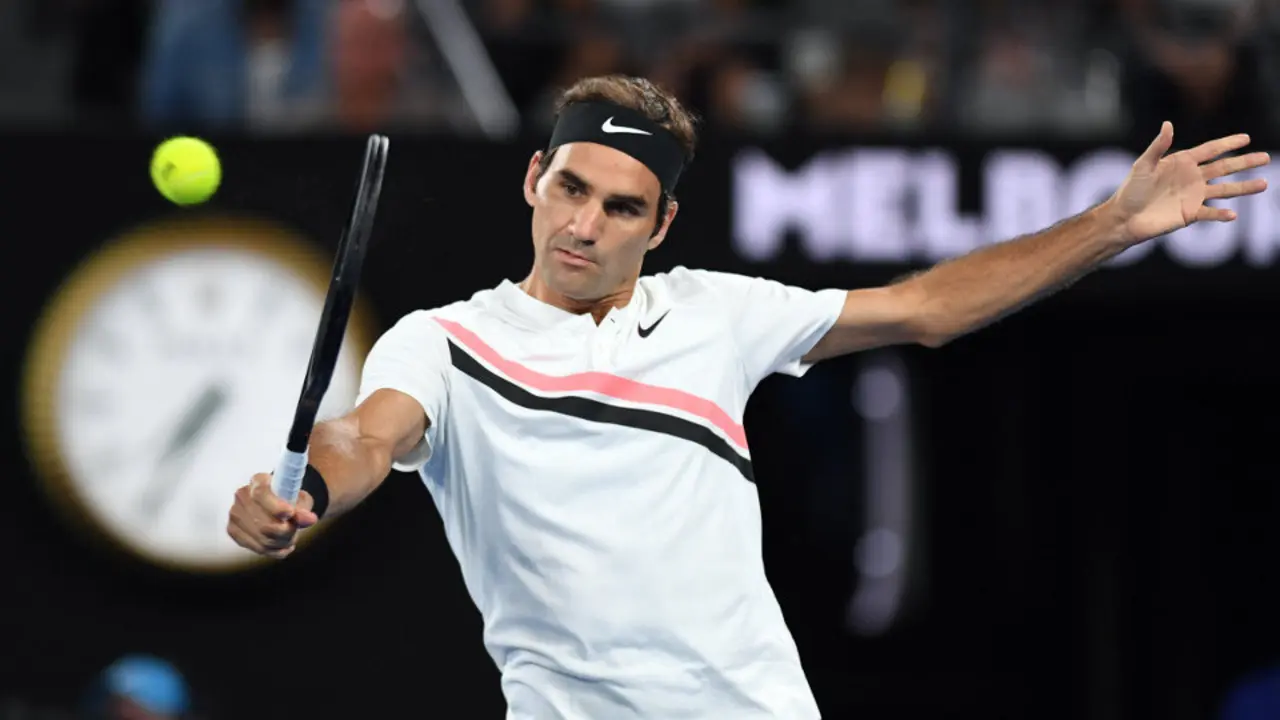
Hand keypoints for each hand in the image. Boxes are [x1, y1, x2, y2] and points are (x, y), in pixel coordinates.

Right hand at [226, 473, 318, 558]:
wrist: (274, 503)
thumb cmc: (289, 498)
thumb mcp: (301, 500)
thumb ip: (304, 509)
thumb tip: (309, 520)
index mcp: (259, 480)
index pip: (262, 494)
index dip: (276, 507)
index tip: (290, 514)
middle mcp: (242, 495)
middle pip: (263, 523)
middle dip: (286, 531)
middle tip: (295, 529)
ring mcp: (235, 513)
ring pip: (262, 538)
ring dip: (282, 542)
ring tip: (291, 538)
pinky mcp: (233, 530)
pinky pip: (257, 548)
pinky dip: (275, 551)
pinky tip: (284, 546)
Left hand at [1108, 121, 1269, 244]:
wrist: (1123, 218)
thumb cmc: (1130, 190)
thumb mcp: (1143, 165)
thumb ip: (1157, 147)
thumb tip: (1168, 124)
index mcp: (1182, 162)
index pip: (1210, 150)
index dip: (1228, 143)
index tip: (1246, 138)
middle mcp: (1192, 178)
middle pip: (1224, 168)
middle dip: (1245, 163)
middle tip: (1266, 158)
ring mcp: (1193, 196)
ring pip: (1224, 190)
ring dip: (1244, 187)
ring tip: (1263, 184)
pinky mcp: (1190, 214)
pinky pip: (1210, 213)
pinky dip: (1221, 214)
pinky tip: (1233, 214)